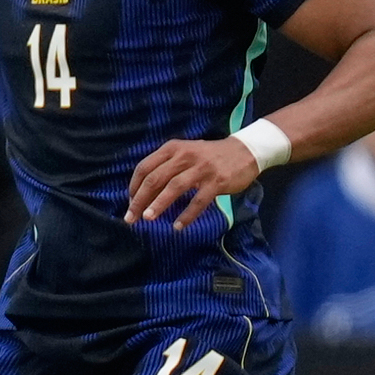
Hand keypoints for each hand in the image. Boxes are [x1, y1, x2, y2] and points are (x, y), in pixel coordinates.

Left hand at [126, 137, 258, 229]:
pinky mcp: (217, 181)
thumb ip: (165, 167)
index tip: (130, 203)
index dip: (134, 187)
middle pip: (155, 179)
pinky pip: (198, 200)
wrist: (244, 151)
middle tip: (131, 217)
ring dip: (158, 204)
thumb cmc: (208, 157)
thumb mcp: (184, 154)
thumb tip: (143, 193)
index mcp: (172, 148)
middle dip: (140, 200)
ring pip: (174, 187)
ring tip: (148, 219)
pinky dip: (187, 215)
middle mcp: (184, 156)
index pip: (144, 168)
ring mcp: (201, 168)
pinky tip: (178, 226)